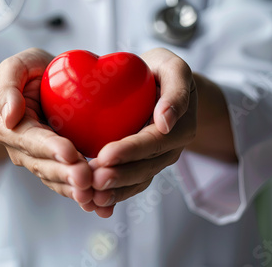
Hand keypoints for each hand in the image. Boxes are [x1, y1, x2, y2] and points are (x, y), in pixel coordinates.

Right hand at [0, 48, 93, 209]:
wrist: (38, 87)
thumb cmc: (30, 73)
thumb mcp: (17, 66)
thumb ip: (8, 85)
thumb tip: (10, 115)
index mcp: (9, 126)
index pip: (30, 140)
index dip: (49, 148)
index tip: (70, 153)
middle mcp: (22, 149)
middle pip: (44, 165)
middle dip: (65, 174)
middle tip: (86, 179)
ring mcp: (39, 161)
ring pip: (56, 180)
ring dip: (73, 189)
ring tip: (94, 194)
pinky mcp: (56, 166)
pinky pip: (66, 184)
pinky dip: (82, 195)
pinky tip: (100, 204)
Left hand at [88, 48, 196, 217]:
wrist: (162, 84)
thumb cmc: (162, 71)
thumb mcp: (174, 68)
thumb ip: (176, 91)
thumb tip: (165, 122)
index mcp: (180, 125)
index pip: (153, 141)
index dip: (130, 151)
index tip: (105, 156)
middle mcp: (171, 147)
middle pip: (146, 166)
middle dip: (119, 176)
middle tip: (93, 180)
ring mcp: (159, 158)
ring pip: (139, 180)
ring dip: (116, 190)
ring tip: (91, 196)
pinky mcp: (145, 164)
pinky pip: (133, 184)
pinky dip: (115, 195)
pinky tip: (95, 202)